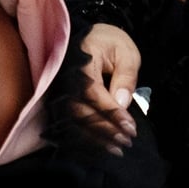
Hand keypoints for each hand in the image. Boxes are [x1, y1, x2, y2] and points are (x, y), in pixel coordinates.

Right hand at [68, 23, 142, 155]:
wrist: (90, 38)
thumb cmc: (110, 44)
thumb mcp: (126, 53)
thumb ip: (125, 76)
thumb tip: (121, 103)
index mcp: (80, 61)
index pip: (92, 91)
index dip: (110, 111)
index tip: (129, 127)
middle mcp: (64, 78)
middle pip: (80, 110)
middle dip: (104, 129)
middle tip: (126, 141)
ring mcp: (59, 91)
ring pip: (73, 120)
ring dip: (95, 138)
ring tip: (117, 148)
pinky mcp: (59, 101)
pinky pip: (69, 123)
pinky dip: (85, 137)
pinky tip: (101, 147)